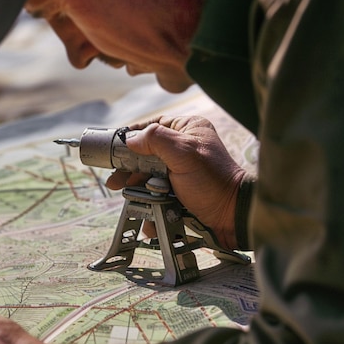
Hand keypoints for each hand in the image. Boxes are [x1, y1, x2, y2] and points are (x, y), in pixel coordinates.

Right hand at [106, 115, 248, 249]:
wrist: (231, 216)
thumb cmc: (213, 182)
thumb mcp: (184, 153)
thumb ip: (155, 140)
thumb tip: (129, 139)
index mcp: (187, 129)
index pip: (151, 127)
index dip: (130, 138)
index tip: (112, 150)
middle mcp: (182, 148)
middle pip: (144, 154)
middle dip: (130, 170)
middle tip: (116, 181)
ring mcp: (179, 171)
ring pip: (147, 176)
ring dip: (138, 189)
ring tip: (131, 197)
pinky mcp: (178, 191)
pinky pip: (155, 193)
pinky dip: (149, 203)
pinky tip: (146, 210)